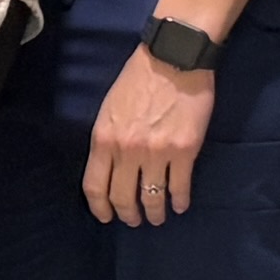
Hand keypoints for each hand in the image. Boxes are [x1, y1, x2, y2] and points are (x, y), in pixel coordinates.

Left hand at [85, 42, 215, 225]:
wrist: (173, 59)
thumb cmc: (139, 79)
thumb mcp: (110, 109)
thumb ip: (108, 139)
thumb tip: (111, 166)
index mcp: (104, 139)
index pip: (95, 186)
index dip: (100, 208)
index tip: (106, 216)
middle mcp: (127, 151)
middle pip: (122, 197)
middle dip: (128, 215)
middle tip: (134, 220)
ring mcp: (156, 153)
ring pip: (152, 197)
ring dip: (155, 213)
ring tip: (158, 217)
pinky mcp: (184, 151)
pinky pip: (179, 186)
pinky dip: (179, 201)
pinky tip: (179, 205)